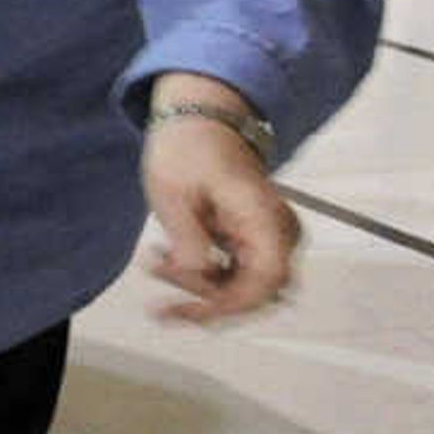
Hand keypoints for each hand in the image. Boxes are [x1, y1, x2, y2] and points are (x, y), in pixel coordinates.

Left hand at [141, 112, 296, 322]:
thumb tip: (199, 277)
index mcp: (263, 214)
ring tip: (156, 263)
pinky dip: (203, 276)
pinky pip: (237, 274)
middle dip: (207, 299)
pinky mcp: (255, 241)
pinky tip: (169, 260)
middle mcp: (277, 229)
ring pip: (244, 287)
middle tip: (160, 283)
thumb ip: (189, 239)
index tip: (189, 311)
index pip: (268, 279)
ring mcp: (269, 237)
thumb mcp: (173, 193)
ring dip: (200, 287)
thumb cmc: (187, 148)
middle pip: (257, 291)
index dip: (230, 305)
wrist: (199, 122)